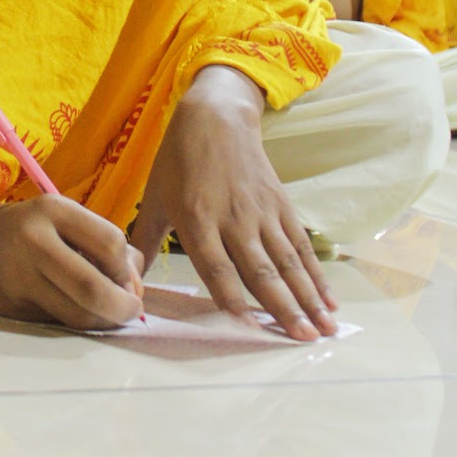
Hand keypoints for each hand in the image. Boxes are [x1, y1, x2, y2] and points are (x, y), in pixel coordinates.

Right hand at [0, 195, 145, 330]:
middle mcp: (35, 240)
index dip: (127, 269)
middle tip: (130, 312)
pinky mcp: (10, 307)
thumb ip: (102, 244)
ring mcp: (19, 276)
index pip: (111, 243)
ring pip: (77, 314)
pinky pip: (57, 323)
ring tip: (107, 315)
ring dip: (103, 322)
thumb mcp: (60, 219)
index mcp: (52, 210)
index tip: (128, 280)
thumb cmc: (21, 229)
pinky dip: (77, 324)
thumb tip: (135, 285)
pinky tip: (78, 314)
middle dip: (122, 308)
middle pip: (94, 288)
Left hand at [130, 65, 338, 341]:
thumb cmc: (178, 161)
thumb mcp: (154, 198)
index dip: (231, 295)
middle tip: (302, 339)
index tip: (248, 326)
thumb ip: (145, 242)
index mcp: (196, 218)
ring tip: (325, 329)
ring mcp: (261, 212)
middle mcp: (232, 218)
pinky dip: (317, 274)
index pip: (215, 265)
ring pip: (288, 261)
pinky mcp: (280, 204)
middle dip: (283, 307)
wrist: (215, 116)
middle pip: (260, 269)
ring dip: (308, 298)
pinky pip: (300, 245)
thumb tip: (127, 281)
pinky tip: (329, 300)